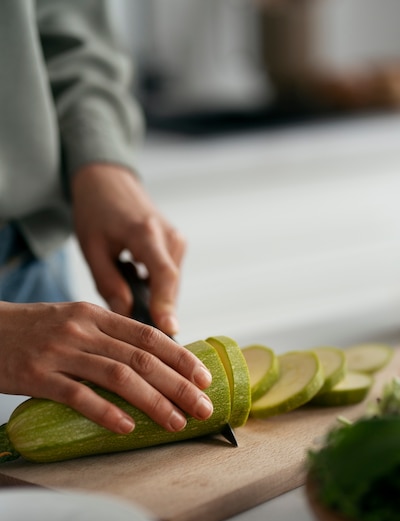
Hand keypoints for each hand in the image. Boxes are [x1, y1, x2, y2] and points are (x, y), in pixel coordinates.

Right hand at [0, 301, 212, 432]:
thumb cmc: (35, 330)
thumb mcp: (74, 321)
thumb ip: (109, 336)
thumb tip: (151, 362)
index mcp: (96, 315)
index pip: (148, 336)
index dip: (181, 358)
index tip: (204, 378)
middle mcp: (82, 329)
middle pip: (142, 359)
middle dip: (179, 385)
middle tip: (203, 407)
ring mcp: (60, 351)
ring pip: (118, 376)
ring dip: (153, 402)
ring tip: (176, 422)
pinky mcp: (37, 375)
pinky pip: (78, 395)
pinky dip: (106, 412)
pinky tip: (127, 427)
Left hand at [71, 163, 185, 335]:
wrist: (109, 181)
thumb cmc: (97, 211)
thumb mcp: (92, 248)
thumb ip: (109, 284)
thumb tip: (127, 316)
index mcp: (145, 233)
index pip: (164, 275)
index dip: (167, 304)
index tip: (170, 329)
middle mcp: (169, 236)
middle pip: (170, 285)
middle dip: (155, 309)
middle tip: (131, 326)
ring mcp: (177, 240)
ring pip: (171, 284)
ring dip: (153, 297)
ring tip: (125, 285)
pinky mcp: (177, 245)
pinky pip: (170, 276)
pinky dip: (154, 286)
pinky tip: (132, 276)